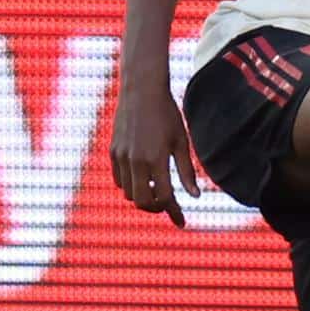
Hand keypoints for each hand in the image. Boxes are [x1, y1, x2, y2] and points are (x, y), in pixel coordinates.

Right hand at [109, 79, 199, 227]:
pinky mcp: (113, 151)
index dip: (174, 210)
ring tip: (156, 191)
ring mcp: (121, 157)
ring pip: (128, 193)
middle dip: (156, 208)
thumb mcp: (181, 142)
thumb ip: (187, 171)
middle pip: (142, 202)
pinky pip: (119, 180)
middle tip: (167, 206)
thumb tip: (196, 197)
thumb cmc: (167, 114)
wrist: (141, 90)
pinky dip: (130, 186)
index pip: (164, 197)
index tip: (181, 221)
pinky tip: (142, 181)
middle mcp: (136, 161)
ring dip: (143, 197)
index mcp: (156, 159)